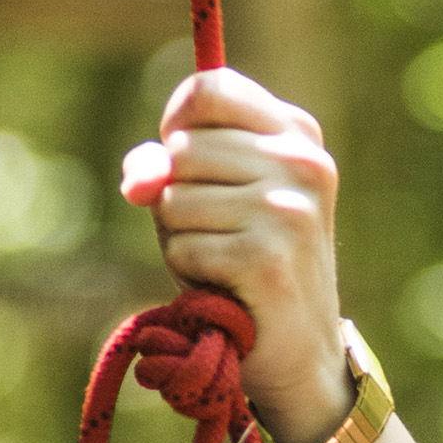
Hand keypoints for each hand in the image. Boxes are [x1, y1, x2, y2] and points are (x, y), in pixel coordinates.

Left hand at [120, 68, 344, 442]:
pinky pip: (183, 247)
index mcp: (298, 135)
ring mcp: (288, 210)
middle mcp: (301, 163)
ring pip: (174, 199)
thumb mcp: (209, 198)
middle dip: (178, 195)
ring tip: (223, 262)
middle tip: (220, 233)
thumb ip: (164, 167)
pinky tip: (226, 288)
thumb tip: (140, 183)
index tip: (189, 165)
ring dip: (181, 239)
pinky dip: (190, 274)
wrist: (301, 353)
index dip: (178, 124)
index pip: (208, 88)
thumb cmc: (247, 264)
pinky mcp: (268, 258)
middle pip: (182, 147)